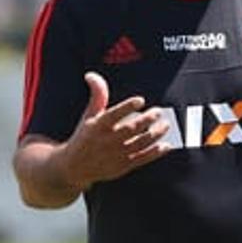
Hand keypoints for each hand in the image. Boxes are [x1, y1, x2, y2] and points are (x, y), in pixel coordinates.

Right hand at [60, 71, 169, 189]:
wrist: (76, 167)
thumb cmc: (84, 137)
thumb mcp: (88, 115)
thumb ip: (97, 95)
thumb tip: (92, 75)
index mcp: (98, 126)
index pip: (114, 115)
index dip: (128, 107)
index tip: (140, 100)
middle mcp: (108, 141)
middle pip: (131, 129)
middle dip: (147, 120)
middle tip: (158, 112)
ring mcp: (117, 155)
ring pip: (140, 143)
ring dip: (155, 134)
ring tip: (165, 125)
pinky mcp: (123, 166)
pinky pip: (142, 159)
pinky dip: (155, 153)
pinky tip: (165, 145)